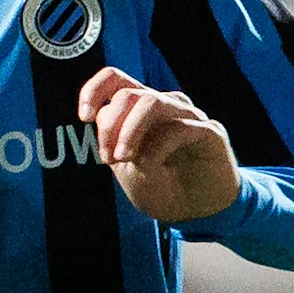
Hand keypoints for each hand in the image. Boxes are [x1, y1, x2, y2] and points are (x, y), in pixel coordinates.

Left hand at [80, 68, 238, 226]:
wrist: (195, 214)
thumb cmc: (161, 186)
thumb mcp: (125, 165)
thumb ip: (112, 138)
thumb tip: (101, 113)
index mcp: (140, 107)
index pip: (115, 79)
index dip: (94, 90)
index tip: (83, 117)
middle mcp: (165, 104)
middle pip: (128, 93)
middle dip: (111, 125)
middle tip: (108, 158)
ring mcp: (188, 115)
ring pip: (152, 102)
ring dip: (130, 130)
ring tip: (123, 158)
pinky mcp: (210, 130)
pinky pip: (178, 128)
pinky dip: (156, 148)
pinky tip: (149, 166)